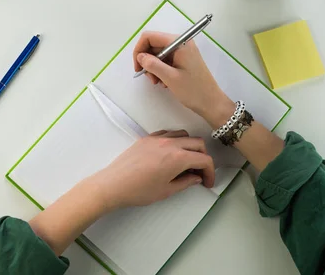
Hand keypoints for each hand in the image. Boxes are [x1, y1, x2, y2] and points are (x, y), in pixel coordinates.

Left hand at [89, 130, 214, 209]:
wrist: (114, 184)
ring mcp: (158, 138)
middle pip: (197, 143)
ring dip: (190, 146)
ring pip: (183, 134)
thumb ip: (186, 182)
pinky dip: (175, 140)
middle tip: (199, 172)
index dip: (210, 172)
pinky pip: (167, 133)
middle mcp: (170, 143)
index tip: (207, 182)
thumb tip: (196, 178)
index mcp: (178, 157)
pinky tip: (170, 154)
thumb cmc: (140, 191)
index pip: (204, 159)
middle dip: (203, 157)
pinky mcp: (147, 138)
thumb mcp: (167, 190)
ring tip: (186, 162)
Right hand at [133, 31, 235, 127]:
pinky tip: (164, 82)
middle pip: (153, 45)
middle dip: (147, 61)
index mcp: (179, 42)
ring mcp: (182, 51)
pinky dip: (160, 70)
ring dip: (153, 68)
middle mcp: (180, 43)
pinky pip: (165, 60)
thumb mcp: (170, 78)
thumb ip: (153, 65)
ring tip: (158, 82)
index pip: (150, 36)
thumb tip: (140, 56)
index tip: (138, 67)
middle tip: (150, 79)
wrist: (211, 103)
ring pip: (158, 54)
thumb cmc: (193, 90)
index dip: (140, 50)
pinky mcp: (182, 60)